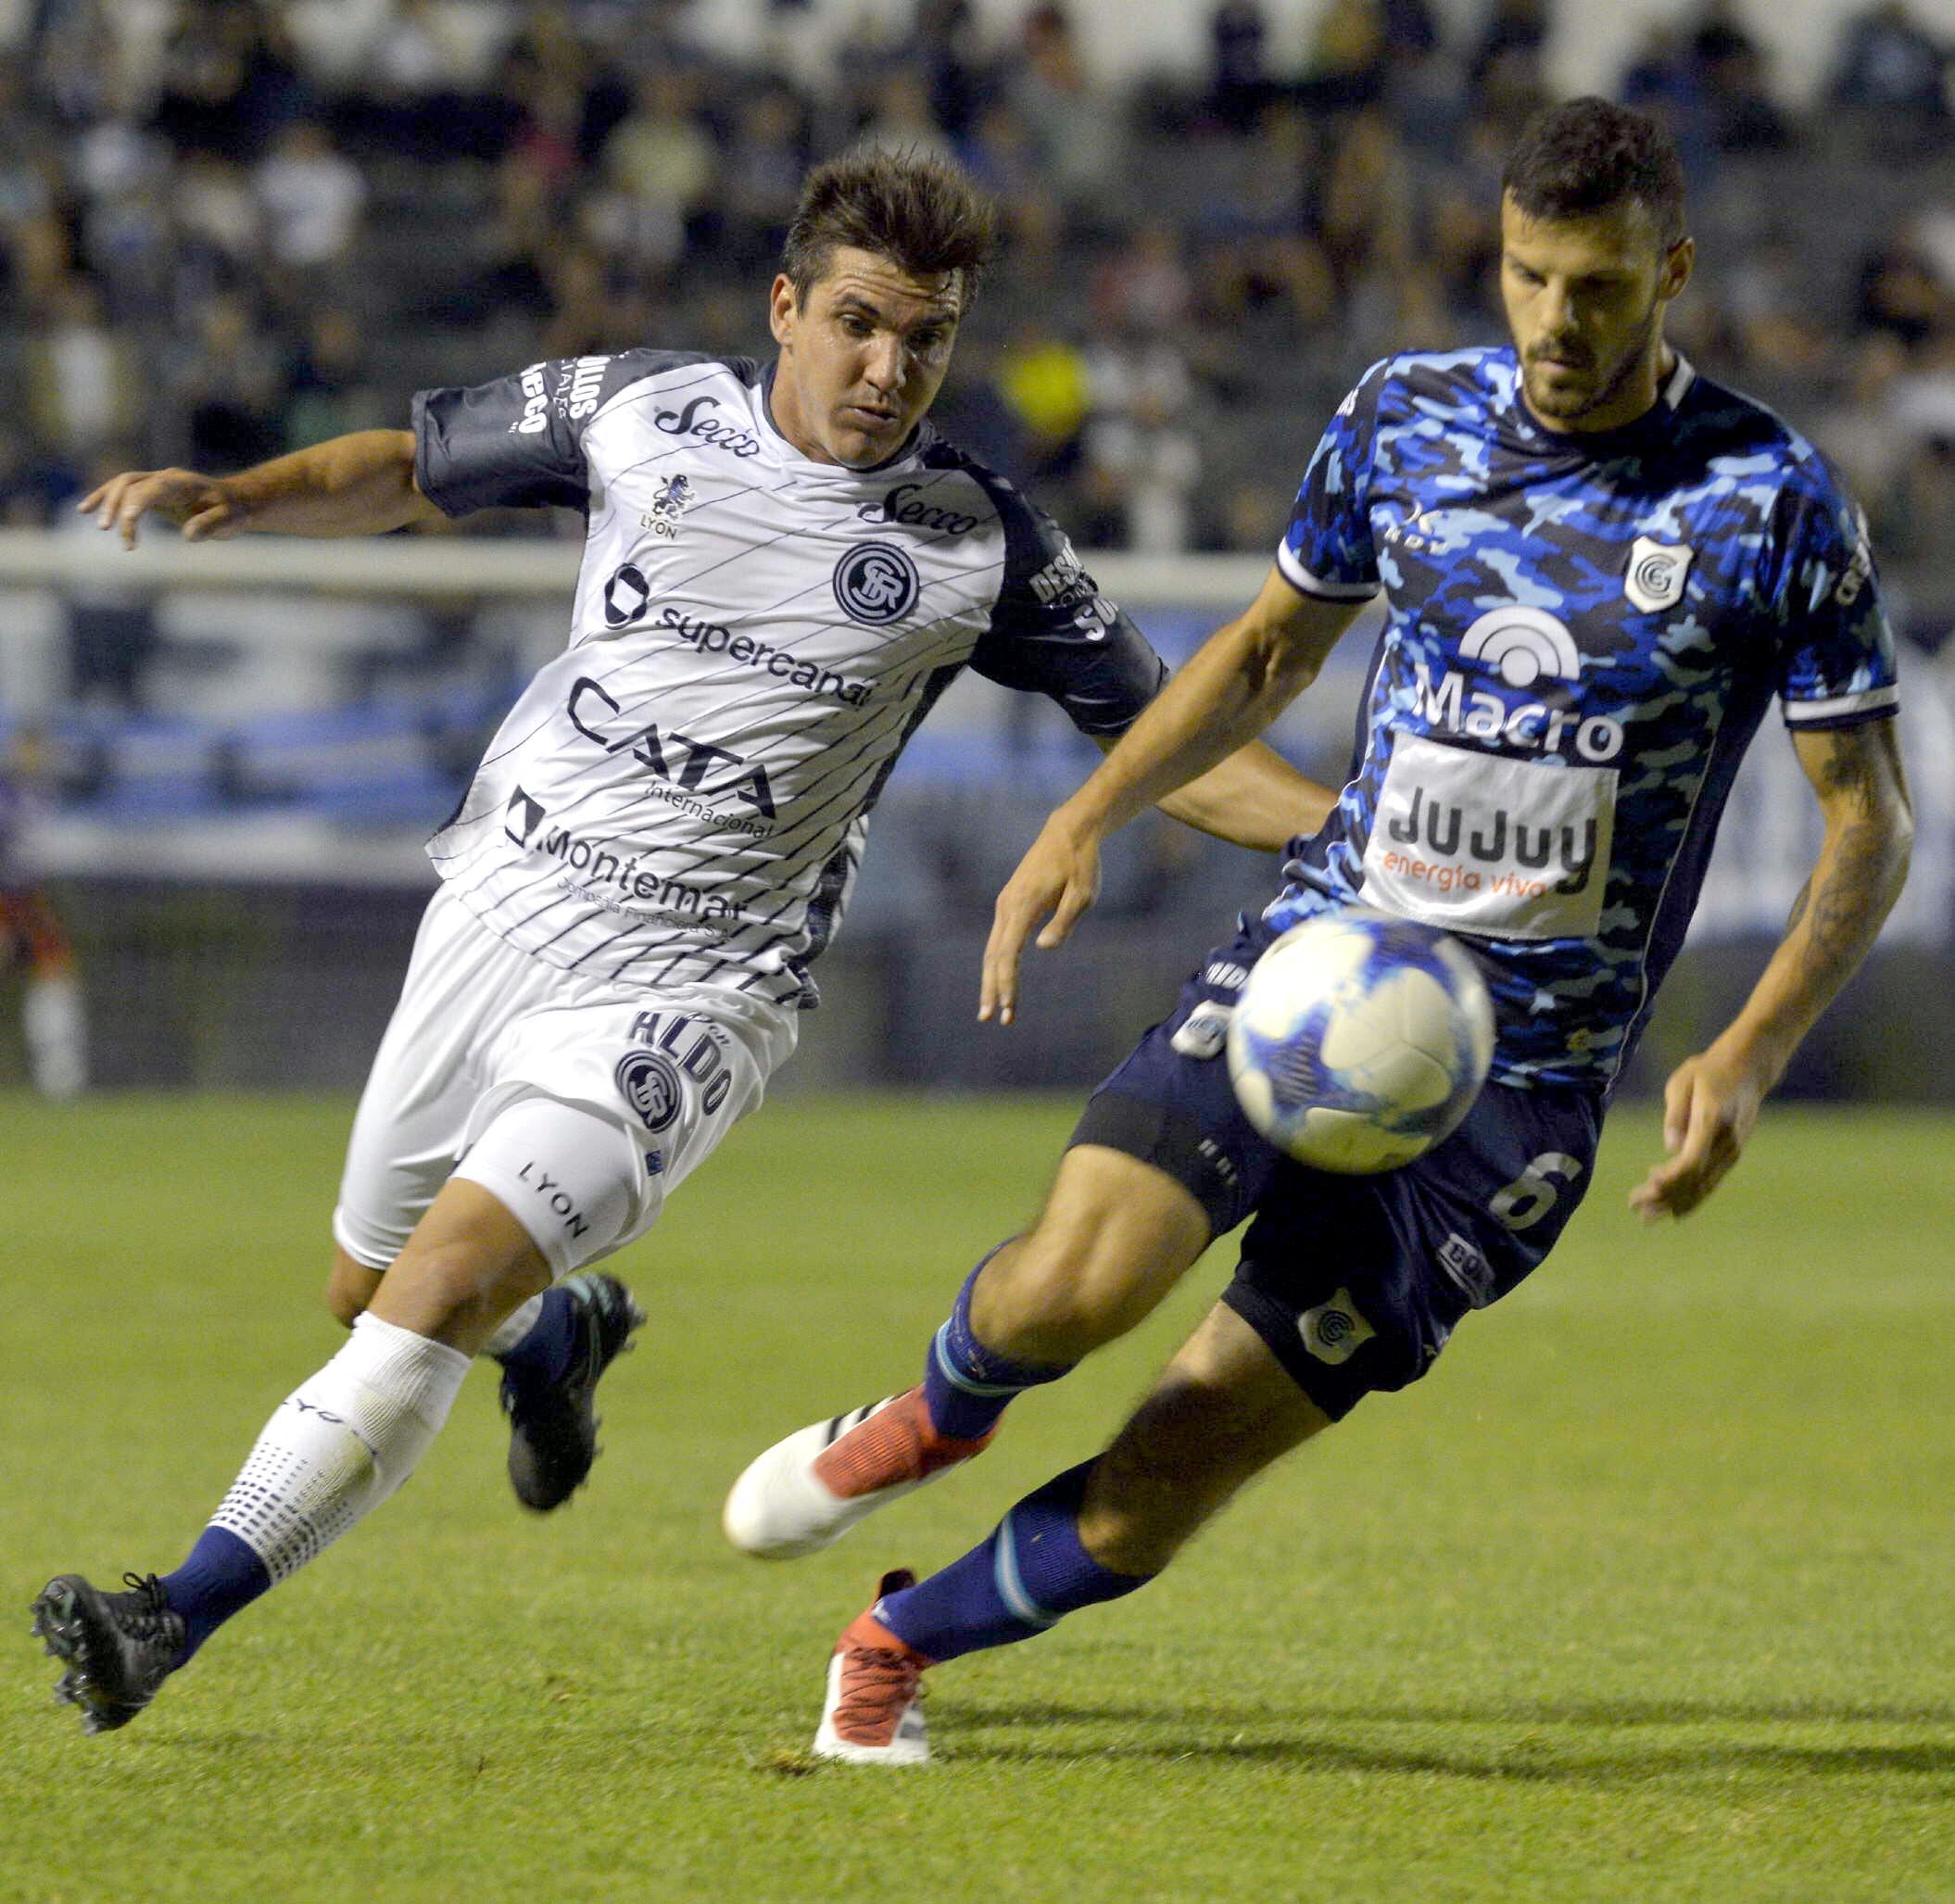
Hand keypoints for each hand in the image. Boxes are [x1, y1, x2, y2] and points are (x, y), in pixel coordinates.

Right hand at [79, 468, 240, 548]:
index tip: (126, 521)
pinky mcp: (151, 492)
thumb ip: (211, 526)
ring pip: (122, 485)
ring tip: (100, 527)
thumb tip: (187, 534)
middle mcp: (165, 478)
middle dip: (116, 505)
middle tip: (111, 531)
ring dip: (106, 503)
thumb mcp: (231, 521)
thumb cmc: (234, 512)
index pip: (152, 489)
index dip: (137, 502)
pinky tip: (85, 510)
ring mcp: (156, 482)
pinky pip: (122, 491)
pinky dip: (104, 499)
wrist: (236, 502)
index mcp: (183, 483)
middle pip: (130, 483)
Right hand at [978, 812, 1101, 1024]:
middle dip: (992, 989)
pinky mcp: (1010, 902)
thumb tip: (1043, 948)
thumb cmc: (1081, 864)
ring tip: (993, 1008)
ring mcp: (1006, 903)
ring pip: (993, 948)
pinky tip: (1001, 979)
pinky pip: (1000, 939)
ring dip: (992, 979)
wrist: (1068, 832)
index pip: (1008, 953)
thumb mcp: (1083, 895)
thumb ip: (1064, 923)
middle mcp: (1008, 905)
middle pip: (993, 955)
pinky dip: (998, 962)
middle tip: (990, 1019)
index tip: (1006, 1008)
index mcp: (1023, 906)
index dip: (1006, 983)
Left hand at [1627, 1043, 1771, 1222]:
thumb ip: (1675, 1114)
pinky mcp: (1732, 1154)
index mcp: (1713, 1121)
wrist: (1747, 1069)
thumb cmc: (1707, 1071)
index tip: (1648, 1182)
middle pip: (1695, 1180)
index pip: (1693, 1161)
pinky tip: (1672, 1208)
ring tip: (1646, 1215)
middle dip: (1664, 1197)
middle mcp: (1727, 1141)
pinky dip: (1690, 1196)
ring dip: (1674, 1203)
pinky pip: (1711, 1182)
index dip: (1670, 1177)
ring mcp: (1733, 1151)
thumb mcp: (1682, 1082)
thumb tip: (1669, 1147)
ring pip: (1704, 1186)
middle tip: (1633, 1205)